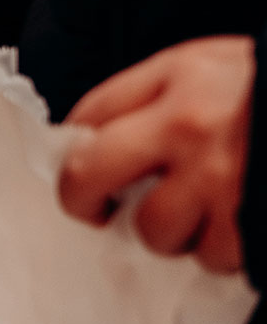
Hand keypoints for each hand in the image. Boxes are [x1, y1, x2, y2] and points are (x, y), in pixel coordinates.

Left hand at [57, 36, 252, 272]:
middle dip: (83, 202)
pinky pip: (212, 256)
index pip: (89, 115)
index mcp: (180, 77)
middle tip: (96, 210)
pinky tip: (236, 225)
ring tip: (197, 212)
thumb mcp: (215, 67)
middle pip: (87, 176)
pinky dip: (220, 249)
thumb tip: (100, 140)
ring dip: (169, 231)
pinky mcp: (253, 222)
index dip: (74, 148)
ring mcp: (221, 178)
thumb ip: (159, 96)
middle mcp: (189, 126)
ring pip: (154, 230)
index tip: (81, 166)